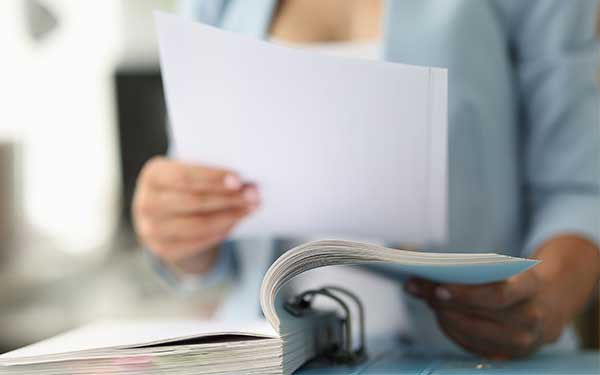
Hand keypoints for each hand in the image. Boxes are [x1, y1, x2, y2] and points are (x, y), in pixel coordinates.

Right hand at [132, 156, 259, 273]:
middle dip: (228, 198)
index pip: (185, 177)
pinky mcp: (163, 249)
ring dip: (230, 216)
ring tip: (250, 208)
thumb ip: (208, 173)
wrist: (164, 214)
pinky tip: (236, 221)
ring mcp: (151, 229)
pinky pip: (199, 241)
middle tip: (253, 195)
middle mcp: (146, 202)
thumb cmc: (183, 185)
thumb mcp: (188, 171)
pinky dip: (222, 231)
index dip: (213, 179)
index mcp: (153, 175)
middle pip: (194, 201)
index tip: (239, 179)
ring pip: (198, 224)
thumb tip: (245, 180)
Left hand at [404, 235, 599, 358]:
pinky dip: (454, 331)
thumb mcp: (502, 268)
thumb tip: (420, 272)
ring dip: (446, 318)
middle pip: (481, 316)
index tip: (438, 288)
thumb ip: (466, 269)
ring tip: (429, 302)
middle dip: (446, 305)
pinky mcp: (510, 355)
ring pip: (475, 334)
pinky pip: (475, 347)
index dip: (466, 295)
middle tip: (423, 292)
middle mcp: (531, 318)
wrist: (549, 306)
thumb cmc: (515, 281)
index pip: (498, 295)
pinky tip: (442, 317)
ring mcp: (523, 342)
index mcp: (532, 287)